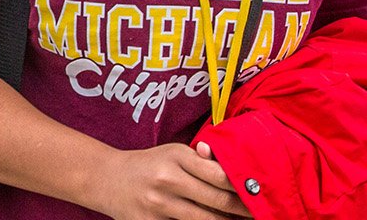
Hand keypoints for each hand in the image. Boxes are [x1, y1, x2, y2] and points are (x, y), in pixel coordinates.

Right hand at [90, 143, 253, 219]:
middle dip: (244, 211)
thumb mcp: (173, 152)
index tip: (260, 193)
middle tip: (261, 214)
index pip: (221, 175)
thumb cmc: (148, 165)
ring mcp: (158, 205)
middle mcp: (167, 180)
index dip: (244, 187)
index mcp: (176, 156)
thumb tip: (235, 169)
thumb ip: (202, 159)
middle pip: (218, 201)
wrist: (105, 178)